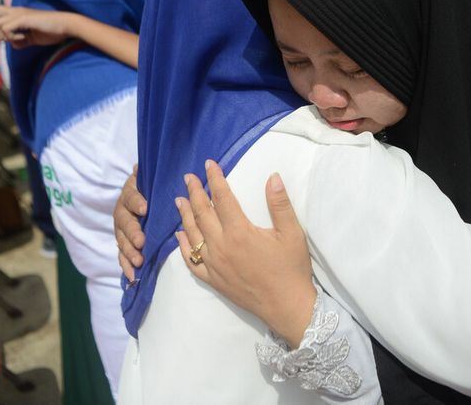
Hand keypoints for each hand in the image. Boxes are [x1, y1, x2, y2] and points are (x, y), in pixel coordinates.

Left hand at [0, 5, 73, 47]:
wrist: (66, 26)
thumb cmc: (52, 31)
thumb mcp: (32, 37)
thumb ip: (20, 39)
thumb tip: (13, 45)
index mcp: (17, 13)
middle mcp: (16, 11)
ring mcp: (20, 14)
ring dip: (4, 36)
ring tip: (19, 39)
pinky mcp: (24, 19)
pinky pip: (7, 29)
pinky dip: (13, 37)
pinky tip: (26, 38)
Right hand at [115, 166, 146, 282]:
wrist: (145, 197)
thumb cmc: (152, 187)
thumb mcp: (152, 179)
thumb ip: (149, 174)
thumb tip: (140, 165)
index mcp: (130, 193)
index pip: (131, 196)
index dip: (136, 202)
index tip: (145, 209)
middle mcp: (122, 210)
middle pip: (124, 222)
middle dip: (132, 232)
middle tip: (140, 241)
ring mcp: (121, 228)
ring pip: (121, 240)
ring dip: (128, 251)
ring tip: (138, 260)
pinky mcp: (123, 242)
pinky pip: (122, 254)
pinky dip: (126, 265)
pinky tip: (132, 276)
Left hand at [176, 160, 316, 347]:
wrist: (287, 306)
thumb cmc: (291, 268)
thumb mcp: (292, 233)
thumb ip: (280, 204)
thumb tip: (272, 176)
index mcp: (240, 232)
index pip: (223, 198)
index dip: (215, 179)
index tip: (208, 164)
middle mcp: (222, 246)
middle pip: (202, 213)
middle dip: (195, 193)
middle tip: (188, 178)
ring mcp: (214, 265)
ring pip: (193, 235)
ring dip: (185, 215)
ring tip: (179, 200)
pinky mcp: (213, 280)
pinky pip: (192, 261)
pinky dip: (183, 245)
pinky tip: (180, 235)